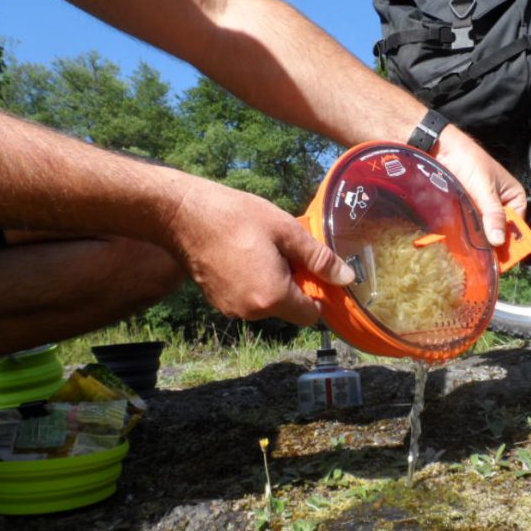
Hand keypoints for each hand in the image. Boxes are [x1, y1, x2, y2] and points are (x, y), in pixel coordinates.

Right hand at [166, 178, 354, 325]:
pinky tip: (243, 255)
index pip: (311, 316)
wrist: (182, 215)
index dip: (318, 295)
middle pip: (289, 309)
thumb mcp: (286, 231)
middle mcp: (252, 313)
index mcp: (273, 298)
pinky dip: (251, 283)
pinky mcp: (217, 302)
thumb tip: (348, 277)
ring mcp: (231, 310)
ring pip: (267, 304)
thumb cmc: (237, 217)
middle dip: (293, 286)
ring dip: (272, 283)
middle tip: (283, 251)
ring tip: (260, 250)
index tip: (313, 270)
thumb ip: (319, 259)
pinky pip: (247, 299)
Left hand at [434, 125, 526, 246]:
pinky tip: (461, 242)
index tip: (500, 257)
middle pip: (500, 231)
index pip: (516, 225)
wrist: (442, 149)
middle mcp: (500, 205)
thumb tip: (499, 240)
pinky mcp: (466, 210)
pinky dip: (467, 233)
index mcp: (514, 197)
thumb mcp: (484, 188)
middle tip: (483, 256)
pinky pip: (470, 226)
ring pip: (484, 230)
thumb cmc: (469, 160)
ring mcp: (482, 209)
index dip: (510, 241)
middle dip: (492, 241)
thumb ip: (493, 214)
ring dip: (478, 239)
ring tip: (471, 251)